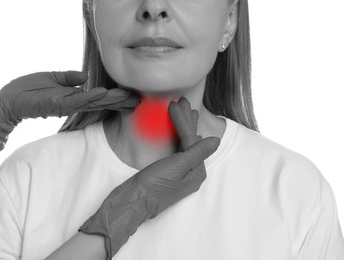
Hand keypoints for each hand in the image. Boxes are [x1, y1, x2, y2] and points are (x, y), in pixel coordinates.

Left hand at [0, 71, 140, 151]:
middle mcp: (74, 103)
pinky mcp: (57, 104)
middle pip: (100, 103)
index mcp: (74, 97)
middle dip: (119, 103)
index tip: (130, 97)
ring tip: (126, 98)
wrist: (9, 99)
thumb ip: (69, 78)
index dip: (114, 98)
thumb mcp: (53, 78)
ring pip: (93, 103)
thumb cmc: (29, 89)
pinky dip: (89, 97)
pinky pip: (76, 101)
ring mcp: (66, 105)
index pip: (98, 98)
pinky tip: (102, 93)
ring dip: (110, 100)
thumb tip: (84, 76)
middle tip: (137, 102)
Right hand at [79, 97, 219, 258]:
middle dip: (185, 120)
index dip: (184, 121)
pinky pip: (175, 150)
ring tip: (182, 109)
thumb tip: (216, 141)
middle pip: (190, 141)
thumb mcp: (176, 167)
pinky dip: (175, 136)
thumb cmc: (152, 186)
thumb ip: (196, 153)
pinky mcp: (167, 173)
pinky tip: (176, 129)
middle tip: (182, 101)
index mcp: (196, 172)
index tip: (174, 104)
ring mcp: (179, 173)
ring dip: (181, 125)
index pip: (192, 140)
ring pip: (183, 144)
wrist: (131, 202)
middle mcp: (190, 173)